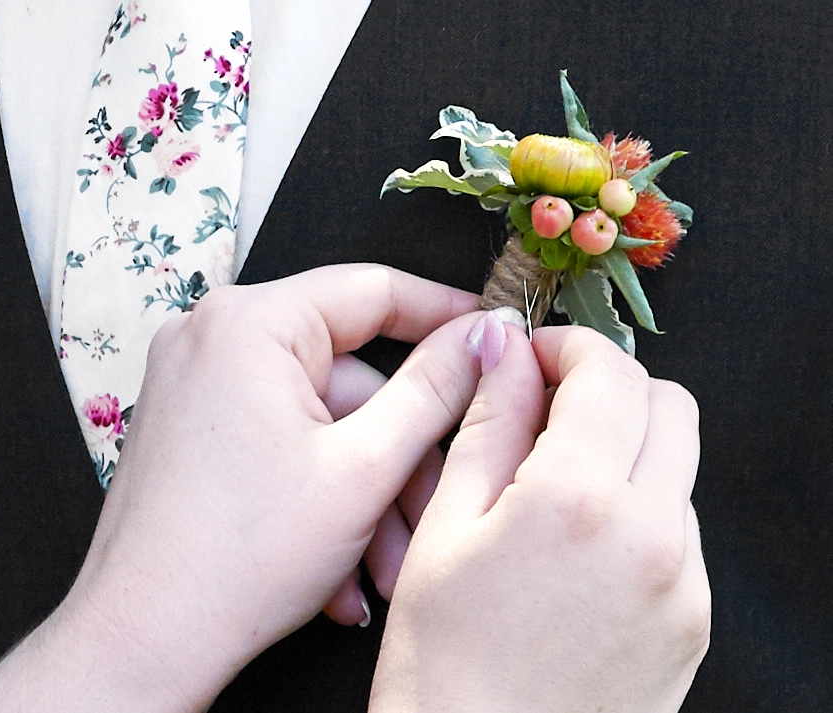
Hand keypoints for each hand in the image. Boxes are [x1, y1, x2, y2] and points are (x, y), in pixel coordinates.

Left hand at [0, 264, 486, 712]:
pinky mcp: (190, 425)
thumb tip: (481, 337)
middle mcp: (211, 337)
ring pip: (319, 423)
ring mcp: (194, 382)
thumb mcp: (364, 469)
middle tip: (428, 515)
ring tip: (380, 570)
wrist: (142, 640)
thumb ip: (434, 389)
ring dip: (361, 497)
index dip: (445, 315)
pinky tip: (338, 570)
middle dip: (395, 460)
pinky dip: (316, 496)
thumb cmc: (236, 560)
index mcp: (249, 323)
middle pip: (348, 377)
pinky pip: (279, 442)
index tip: (492, 339)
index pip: (372, 290)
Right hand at [370, 323, 710, 712]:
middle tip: (545, 412)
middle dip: (609, 389)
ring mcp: (685, 583)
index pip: (609, 374)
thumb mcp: (444, 530)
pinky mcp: (693, 622)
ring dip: (625, 449)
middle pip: (669, 407)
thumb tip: (502, 347)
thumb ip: (487, 425)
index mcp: (578, 501)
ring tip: (549, 488)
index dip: (567, 348)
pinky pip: (679, 529)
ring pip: (678, 466)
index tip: (533, 358)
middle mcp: (653, 535)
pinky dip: (636, 509)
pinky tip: (574, 547)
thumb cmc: (443, 667)